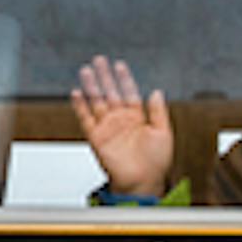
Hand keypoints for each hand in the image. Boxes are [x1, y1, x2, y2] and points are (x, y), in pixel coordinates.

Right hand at [70, 55, 173, 197]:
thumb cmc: (156, 162)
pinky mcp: (97, 138)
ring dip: (92, 86)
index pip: (129, 92)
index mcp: (137, 117)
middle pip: (111, 92)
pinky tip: (77, 93)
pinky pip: (86, 118)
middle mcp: (121, 120)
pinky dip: (81, 106)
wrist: (142, 182)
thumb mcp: (163, 132)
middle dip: (105, 76)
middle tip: (99, 60)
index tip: (119, 65)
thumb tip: (156, 92)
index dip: (124, 78)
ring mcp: (108, 128)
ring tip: (86, 71)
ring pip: (97, 102)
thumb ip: (159, 111)